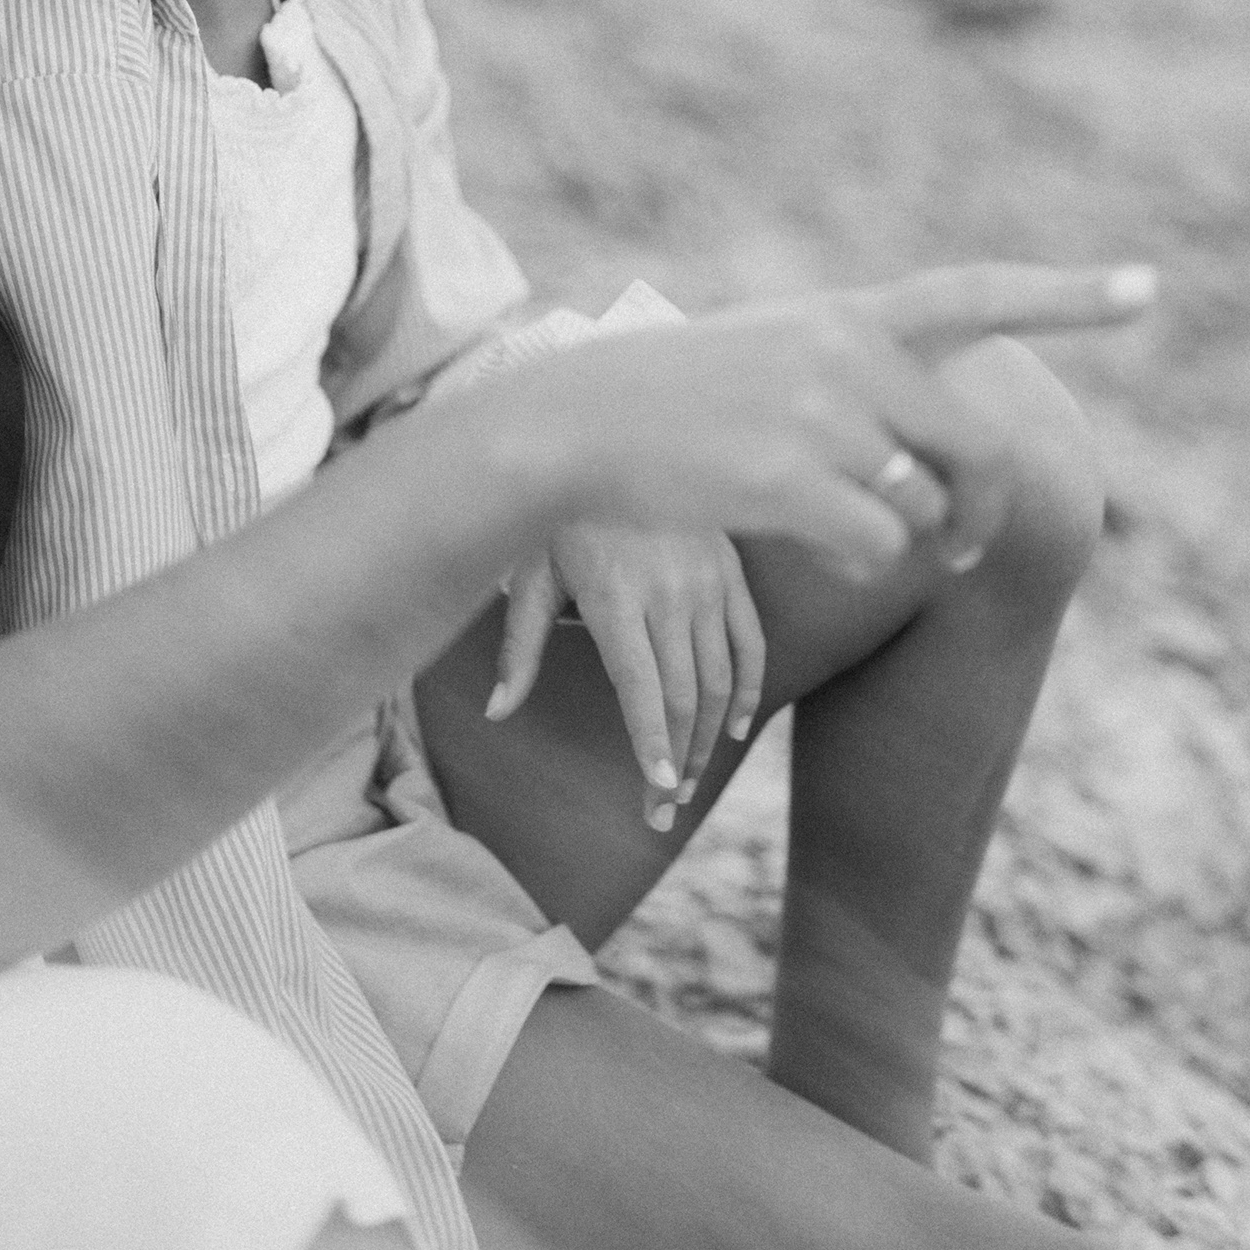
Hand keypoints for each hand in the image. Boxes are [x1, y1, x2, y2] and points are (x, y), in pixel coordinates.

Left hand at [487, 524, 765, 830]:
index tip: (658, 792)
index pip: (641, 688)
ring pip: (720, 679)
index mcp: (614, 595)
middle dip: (677, 761)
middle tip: (664, 811)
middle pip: (683, 696)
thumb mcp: (531, 572)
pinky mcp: (731, 569)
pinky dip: (750, 691)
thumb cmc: (562, 514)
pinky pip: (751, 642)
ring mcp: (707, 580)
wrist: (614, 438)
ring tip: (691, 782)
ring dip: (709, 739)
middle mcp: (668, 591)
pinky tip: (736, 731)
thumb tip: (497, 713)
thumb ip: (521, 646)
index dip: (651, 744)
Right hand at [531, 260, 1156, 581]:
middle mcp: (848, 354)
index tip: (1149, 290)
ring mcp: (820, 416)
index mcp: (852, 315)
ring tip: (831, 519)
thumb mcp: (781, 351)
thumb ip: (866, 374)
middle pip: (976, 447)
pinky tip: (802, 537)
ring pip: (923, 507)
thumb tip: (944, 477)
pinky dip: (856, 558)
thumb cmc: (685, 395)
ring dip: (901, 536)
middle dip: (983, 510)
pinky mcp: (790, 480)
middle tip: (962, 548)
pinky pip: (876, 546)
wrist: (581, 420)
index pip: (978, 294)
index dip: (1069, 297)